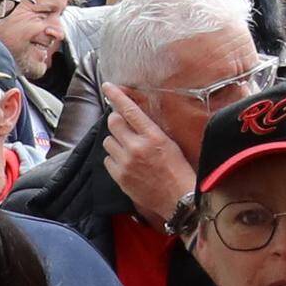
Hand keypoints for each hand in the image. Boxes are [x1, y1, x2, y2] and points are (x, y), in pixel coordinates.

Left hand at [106, 90, 197, 225]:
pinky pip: (107, 159)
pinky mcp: (119, 177)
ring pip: (108, 141)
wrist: (178, 199)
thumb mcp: (169, 143)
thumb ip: (149, 130)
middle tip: (124, 128)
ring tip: (129, 150)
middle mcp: (137, 147)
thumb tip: (132, 118)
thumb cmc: (179, 171)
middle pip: (113, 123)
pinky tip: (127, 164)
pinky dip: (114, 159)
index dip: (116, 95)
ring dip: (115, 142)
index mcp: (153, 135)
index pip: (129, 109)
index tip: (108, 86)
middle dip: (116, 121)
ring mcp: (126, 162)